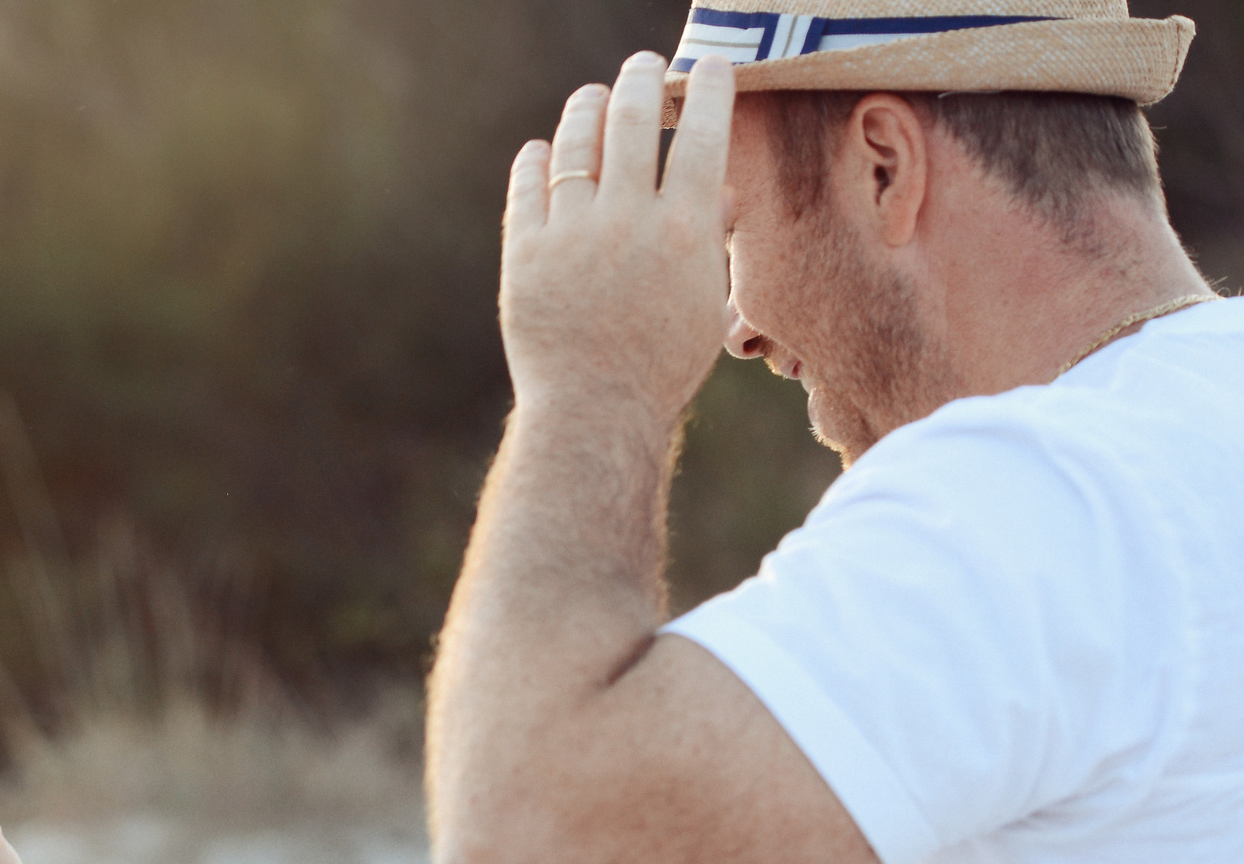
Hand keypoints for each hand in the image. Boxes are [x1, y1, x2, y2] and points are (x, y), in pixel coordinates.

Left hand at [500, 52, 733, 425]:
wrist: (595, 413)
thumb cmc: (660, 364)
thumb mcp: (703, 302)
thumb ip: (709, 239)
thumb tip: (721, 188)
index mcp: (683, 229)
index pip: (702, 134)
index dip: (707, 89)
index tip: (710, 66)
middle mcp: (626, 221)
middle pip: (633, 120)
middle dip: (640, 80)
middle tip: (643, 67)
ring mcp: (570, 234)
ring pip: (576, 143)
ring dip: (587, 109)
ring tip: (594, 97)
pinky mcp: (525, 254)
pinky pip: (529, 187)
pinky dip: (537, 160)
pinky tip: (544, 150)